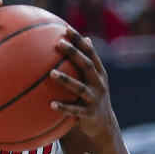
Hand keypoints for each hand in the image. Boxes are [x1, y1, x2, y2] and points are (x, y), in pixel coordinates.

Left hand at [48, 28, 120, 143]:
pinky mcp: (88, 114)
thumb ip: (88, 61)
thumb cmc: (93, 96)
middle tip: (59, 44)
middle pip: (87, 66)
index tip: (67, 29)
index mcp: (99, 73)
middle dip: (74, 54)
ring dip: (66, 80)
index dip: (79, 41)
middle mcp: (99, 84)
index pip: (90, 53)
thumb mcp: (94, 78)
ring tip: (51, 72)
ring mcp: (94, 99)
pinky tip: (51, 104)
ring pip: (80, 88)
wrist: (103, 124)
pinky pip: (74, 110)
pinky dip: (63, 107)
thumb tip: (85, 37)